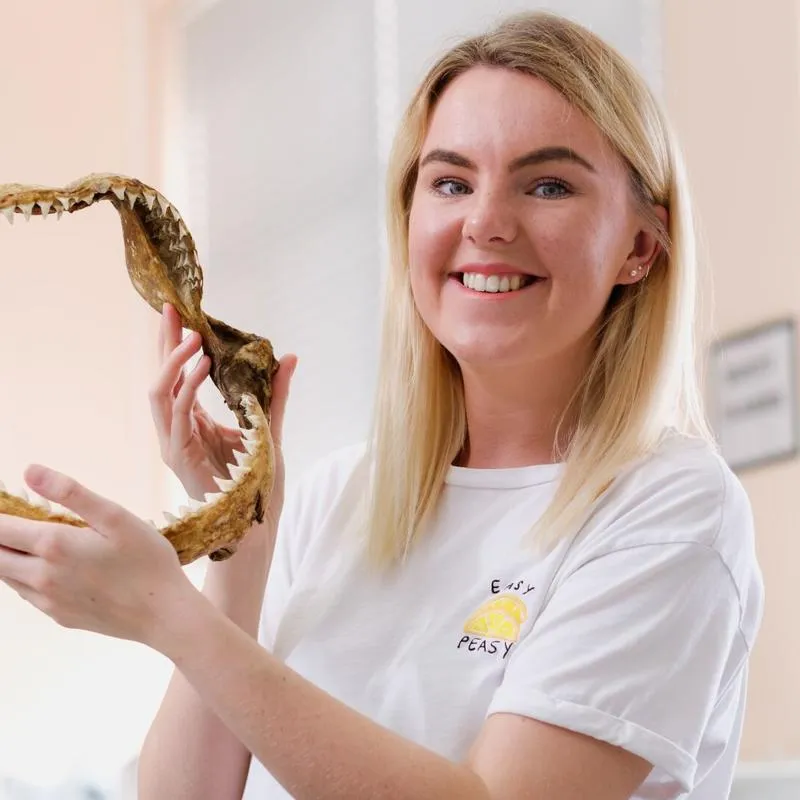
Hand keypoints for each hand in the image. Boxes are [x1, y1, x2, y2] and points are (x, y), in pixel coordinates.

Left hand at [0, 465, 194, 646]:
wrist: (164, 613)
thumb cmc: (147, 561)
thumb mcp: (115, 517)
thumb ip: (70, 492)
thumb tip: (29, 470)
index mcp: (53, 546)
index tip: (6, 503)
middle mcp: (42, 577)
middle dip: (0, 537)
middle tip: (15, 521)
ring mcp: (49, 601)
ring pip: (7, 577)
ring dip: (10, 557)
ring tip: (32, 540)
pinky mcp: (60, 617)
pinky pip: (28, 594)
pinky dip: (27, 577)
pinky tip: (52, 567)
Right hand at [150, 303, 296, 506]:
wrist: (256, 524)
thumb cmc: (259, 481)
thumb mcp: (269, 427)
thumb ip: (274, 393)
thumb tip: (289, 356)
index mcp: (194, 422)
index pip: (178, 375)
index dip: (176, 344)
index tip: (180, 310)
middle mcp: (178, 429)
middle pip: (162, 377)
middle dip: (165, 343)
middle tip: (172, 309)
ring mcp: (174, 443)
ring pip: (160, 393)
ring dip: (174, 362)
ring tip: (194, 337)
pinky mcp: (178, 455)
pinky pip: (176, 414)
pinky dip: (186, 387)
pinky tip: (202, 366)